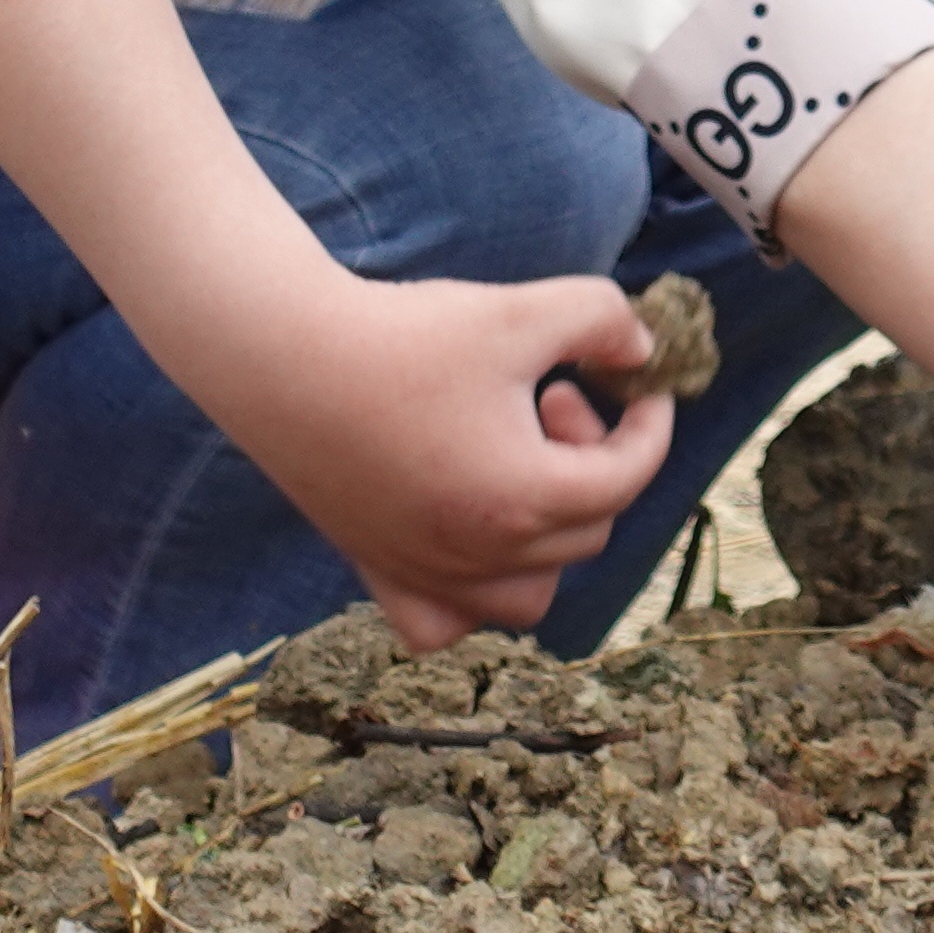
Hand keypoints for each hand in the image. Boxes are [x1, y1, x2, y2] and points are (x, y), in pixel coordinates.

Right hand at [178, 270, 674, 649]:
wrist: (283, 353)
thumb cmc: (403, 333)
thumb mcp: (521, 309)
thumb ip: (603, 320)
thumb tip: (642, 352)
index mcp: (524, 499)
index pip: (628, 478)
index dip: (650, 423)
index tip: (636, 382)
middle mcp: (479, 556)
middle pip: (588, 531)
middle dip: (591, 458)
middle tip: (551, 393)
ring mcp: (425, 571)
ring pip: (529, 595)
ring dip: (549, 539)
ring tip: (519, 466)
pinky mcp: (377, 567)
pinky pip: (442, 623)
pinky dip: (468, 599)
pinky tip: (462, 533)